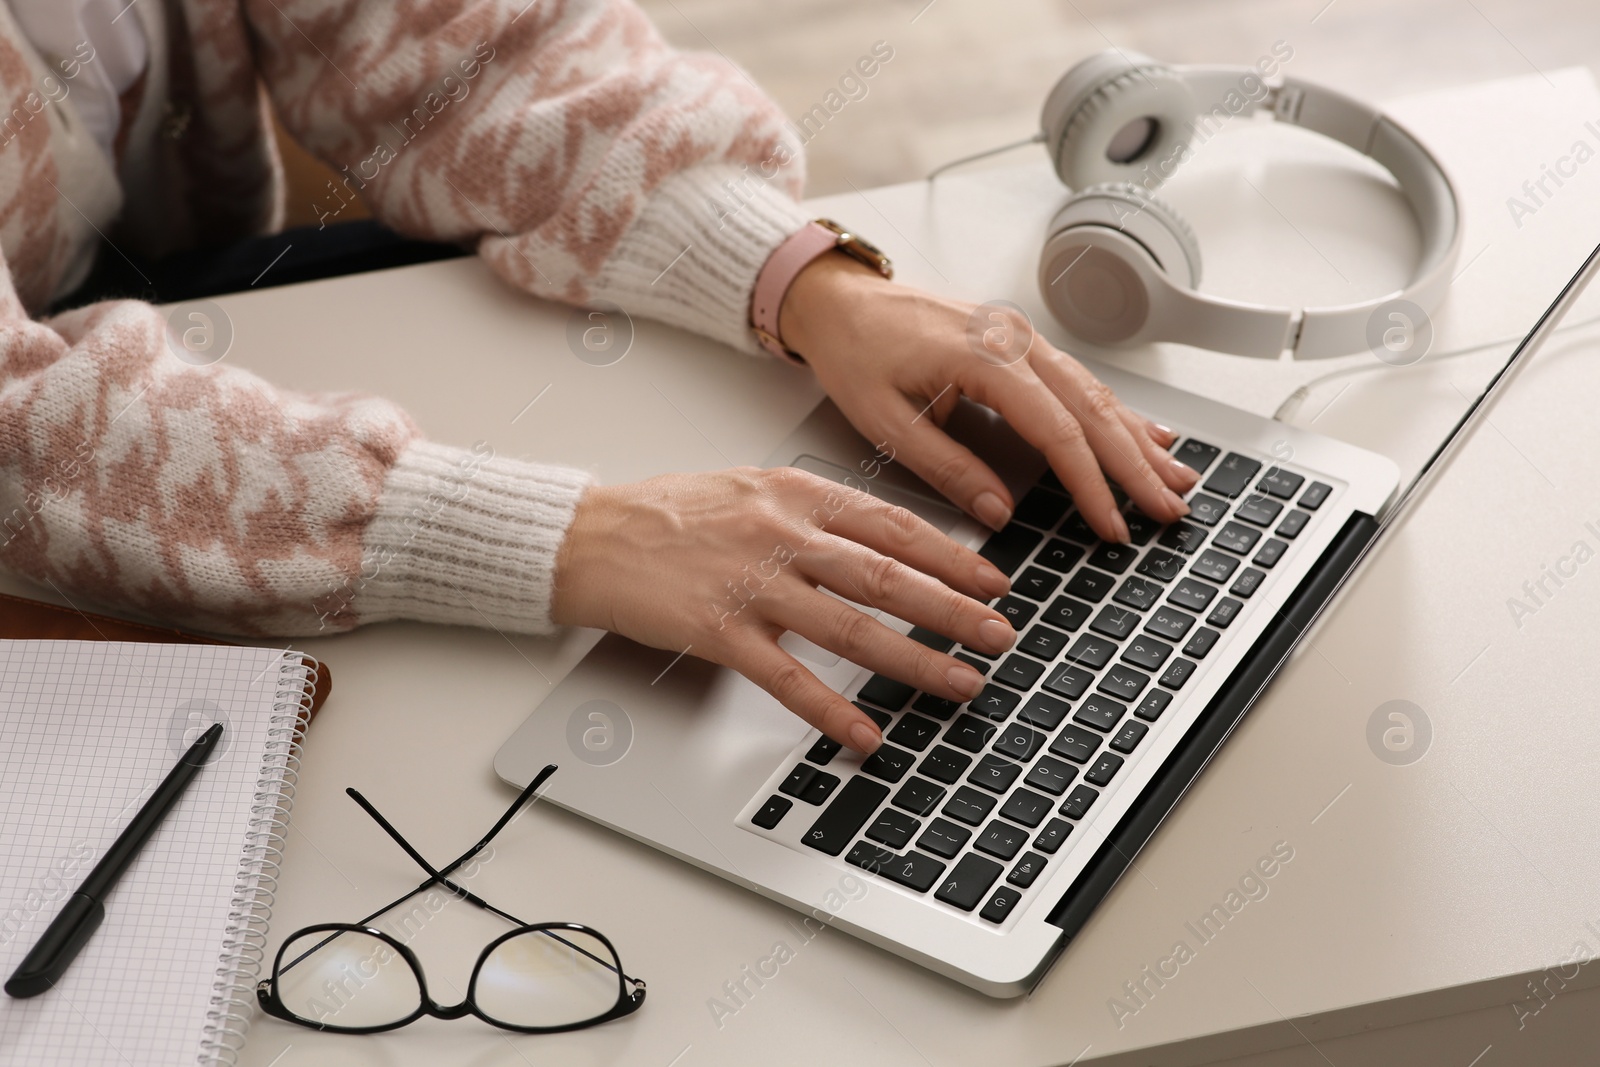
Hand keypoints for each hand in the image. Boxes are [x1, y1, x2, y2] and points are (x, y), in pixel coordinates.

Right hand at [550, 468, 1016, 753]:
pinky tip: (865, 733)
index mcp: (796, 493)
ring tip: (961, 682)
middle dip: (954, 609)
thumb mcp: (753, 487)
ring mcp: (752, 586)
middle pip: (888, 577)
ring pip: (851, 627)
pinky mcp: (720, 633)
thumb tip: (885, 539)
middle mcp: (782, 535)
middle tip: (1001, 635)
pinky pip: (787, 678)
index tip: (993, 579)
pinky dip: (831, 709)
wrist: (594, 537)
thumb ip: (816, 511)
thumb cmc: (671, 513)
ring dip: (915, 659)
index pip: (893, 525)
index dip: (952, 555)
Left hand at [779, 255, 1199, 541]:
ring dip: (1137, 440)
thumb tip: (997, 512)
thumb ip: (948, 468)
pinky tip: (1143, 434)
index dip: (1090, 484)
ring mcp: (1021, 338)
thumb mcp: (886, 423)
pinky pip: (1077, 380)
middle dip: (1135, 466)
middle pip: (1091, 411)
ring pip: (1094, 394)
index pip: (1056, 431)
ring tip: (1174, 479)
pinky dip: (1115, 412)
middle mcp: (1014, 340)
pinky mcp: (1018, 343)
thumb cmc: (855, 352)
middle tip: (1168, 509)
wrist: (839, 302)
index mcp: (983, 358)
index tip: (1112, 524)